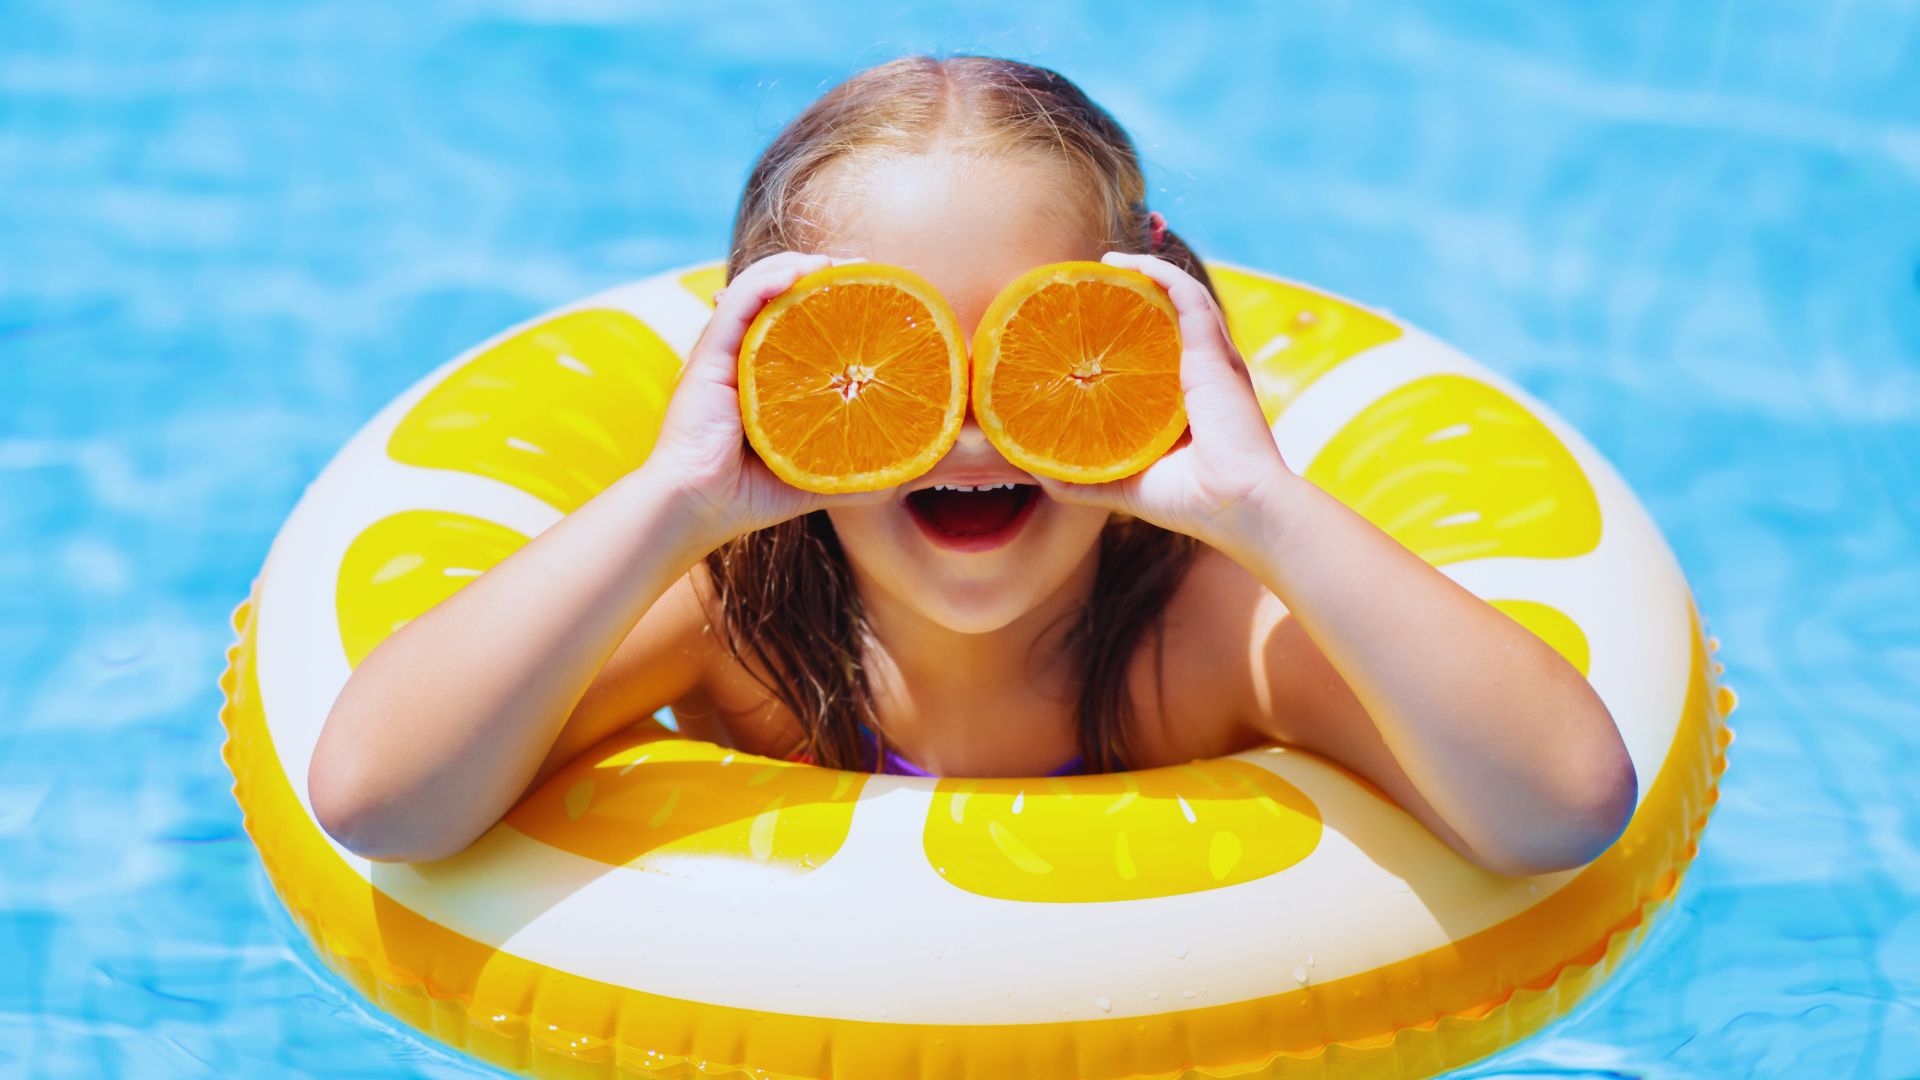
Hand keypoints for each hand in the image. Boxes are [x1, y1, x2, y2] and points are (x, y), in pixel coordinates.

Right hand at [641, 251, 893, 550]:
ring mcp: (725, 350)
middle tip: (866, 270)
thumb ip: (857, 472)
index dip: (832, 297)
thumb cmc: (749, 495)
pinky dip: (768, 280)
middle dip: (823, 272)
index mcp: (765, 374)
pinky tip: (801, 273)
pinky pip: (738, 301)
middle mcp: (743, 353)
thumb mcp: (816, 475)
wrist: (699, 507)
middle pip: (782, 293)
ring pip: (760, 285)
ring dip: (801, 265)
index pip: (798, 319)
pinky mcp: (709, 353)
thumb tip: (907, 475)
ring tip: (840, 262)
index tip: (875, 292)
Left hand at [1033, 251, 1292, 556]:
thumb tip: (1030, 468)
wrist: (1234, 505)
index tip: (1090, 322)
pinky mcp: (1214, 354)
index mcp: (1185, 399)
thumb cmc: (1189, 500)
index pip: (1157, 351)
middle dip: (1135, 292)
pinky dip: (1161, 274)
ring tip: (1108, 261)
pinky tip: (1130, 262)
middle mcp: (1202, 373)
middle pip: (1168, 317)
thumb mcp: (1122, 485)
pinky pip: (1187, 297)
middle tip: (1093, 283)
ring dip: (1145, 271)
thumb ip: (1079, 477)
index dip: (1127, 331)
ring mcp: (1211, 360)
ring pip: (1179, 296)